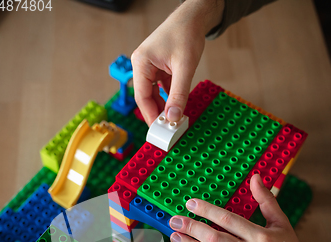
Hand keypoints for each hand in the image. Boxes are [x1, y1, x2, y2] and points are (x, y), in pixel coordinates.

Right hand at [131, 0, 224, 125]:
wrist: (194, 17)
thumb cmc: (186, 34)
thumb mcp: (185, 67)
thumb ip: (178, 94)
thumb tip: (173, 117)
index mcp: (141, 62)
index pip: (142, 96)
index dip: (150, 115)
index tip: (158, 131)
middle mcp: (141, 65)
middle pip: (146, 97)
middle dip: (157, 113)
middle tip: (167, 129)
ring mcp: (149, 67)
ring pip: (153, 94)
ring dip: (164, 107)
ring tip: (173, 120)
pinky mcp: (158, 69)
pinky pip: (161, 89)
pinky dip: (169, 98)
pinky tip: (176, 107)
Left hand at [169, 174, 311, 241]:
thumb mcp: (282, 222)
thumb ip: (266, 200)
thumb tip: (255, 178)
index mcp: (262, 237)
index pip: (229, 220)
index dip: (207, 211)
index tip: (191, 203)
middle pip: (215, 239)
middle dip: (192, 229)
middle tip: (175, 221)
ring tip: (175, 237)